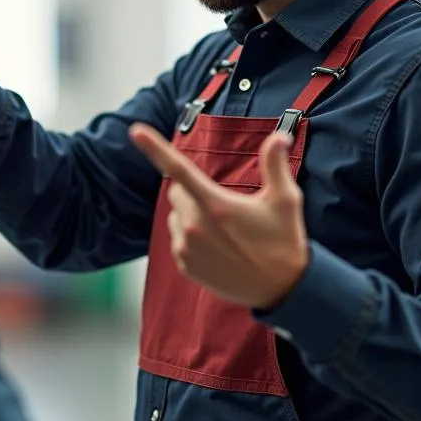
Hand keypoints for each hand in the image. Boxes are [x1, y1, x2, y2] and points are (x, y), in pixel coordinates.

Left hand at [129, 123, 309, 309]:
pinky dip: (190, 238)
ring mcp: (187, 248)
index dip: (155, 148)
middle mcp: (195, 226)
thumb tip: (279, 135)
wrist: (282, 288)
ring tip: (223, 230)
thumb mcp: (285, 199)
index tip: (135, 131)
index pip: (179, 169)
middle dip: (193, 191)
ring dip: (190, 215)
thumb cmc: (284, 241)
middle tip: (223, 205)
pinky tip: (217, 247)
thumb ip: (275, 163)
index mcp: (215, 204)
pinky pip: (177, 239)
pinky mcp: (185, 265)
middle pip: (177, 191)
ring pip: (176, 216)